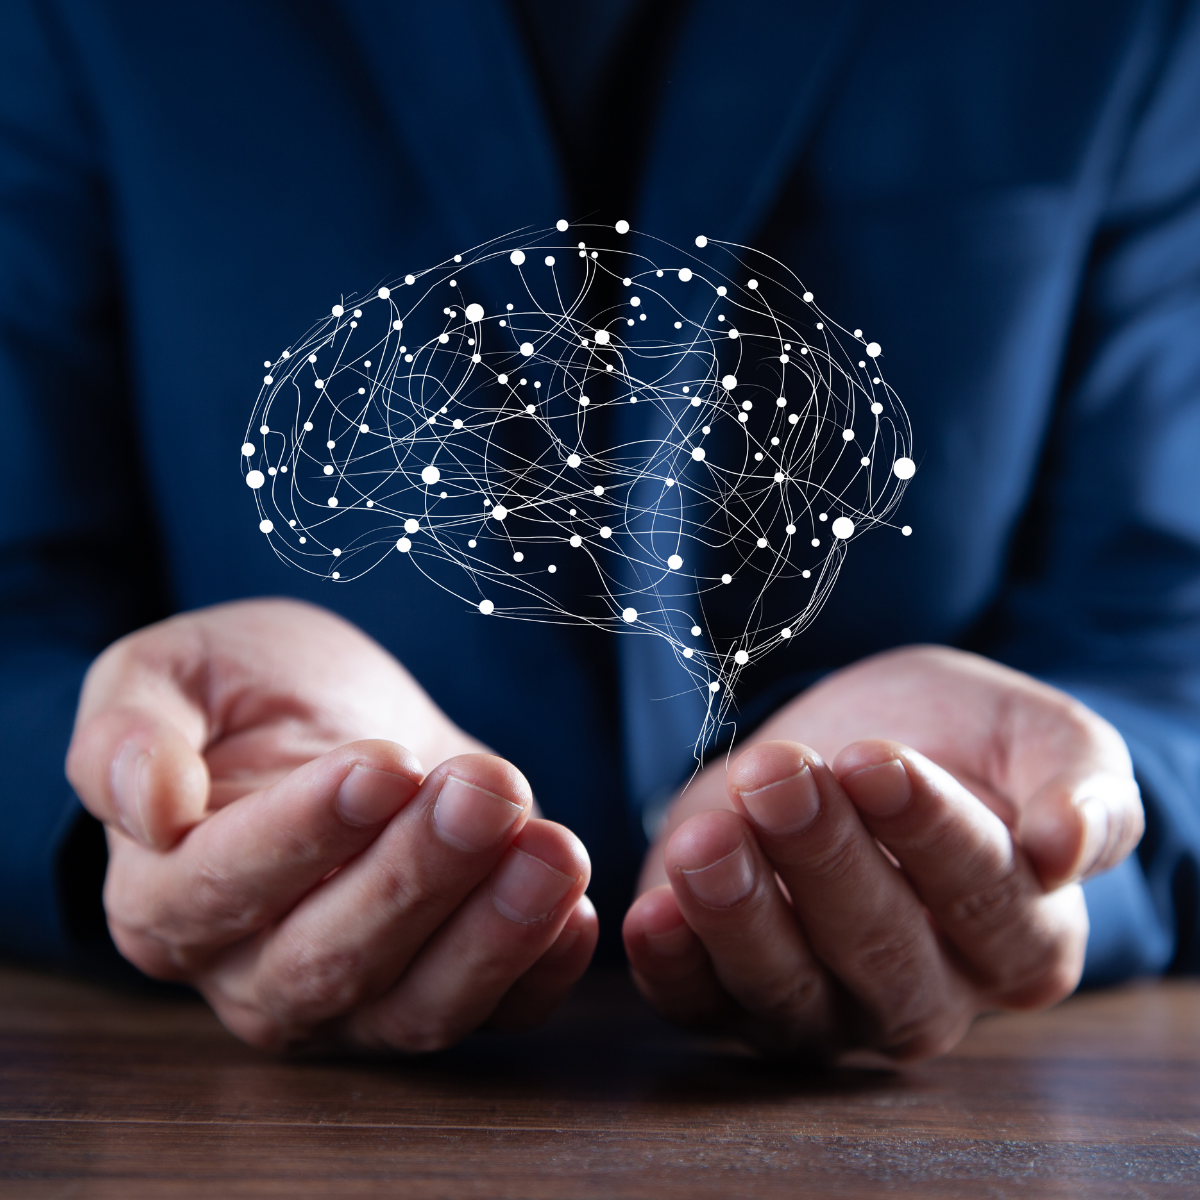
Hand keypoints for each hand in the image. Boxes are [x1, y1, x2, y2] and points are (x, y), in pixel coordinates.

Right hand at [66, 599, 596, 1050]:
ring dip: (494, 932)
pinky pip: (493, 1011)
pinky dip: (539, 972)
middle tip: (485, 791)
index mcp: (166, 896)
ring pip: (417, 1004)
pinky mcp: (437, 983)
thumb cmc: (240, 693)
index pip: (222, 889)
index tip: (381, 766)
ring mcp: (352, 997)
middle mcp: (251, 971)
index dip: (305, 834)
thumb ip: (127, 734)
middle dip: (418, 876)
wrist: (328, 711)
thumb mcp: (165, 676)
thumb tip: (144, 803)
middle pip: (331, 959)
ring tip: (553, 850)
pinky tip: (576, 909)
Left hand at [623, 645, 1142, 1061]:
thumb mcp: (1036, 736)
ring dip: (739, 915)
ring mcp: (827, 1004)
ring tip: (706, 839)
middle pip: (879, 951)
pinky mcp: (734, 991)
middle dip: (824, 859)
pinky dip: (673, 966)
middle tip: (780, 777)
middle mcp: (925, 993)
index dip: (927, 830)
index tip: (873, 760)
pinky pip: (702, 1004)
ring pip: (787, 990)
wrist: (853, 742)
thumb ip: (1079, 785)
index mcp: (1019, 936)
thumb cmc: (958, 740)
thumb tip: (1071, 848)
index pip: (982, 897)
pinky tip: (652, 913)